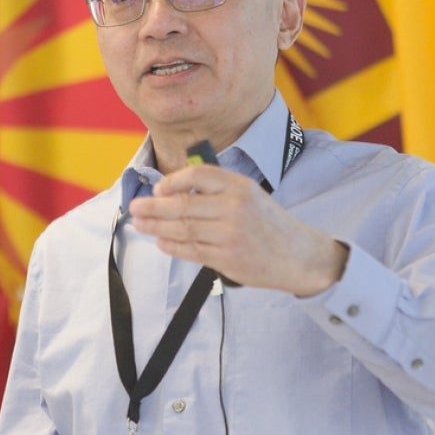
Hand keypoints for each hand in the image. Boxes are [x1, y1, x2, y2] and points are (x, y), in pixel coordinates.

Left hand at [127, 165, 347, 295]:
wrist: (299, 256)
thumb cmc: (270, 225)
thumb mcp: (251, 196)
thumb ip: (218, 191)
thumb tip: (175, 192)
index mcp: (240, 187)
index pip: (197, 176)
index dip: (173, 181)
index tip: (157, 188)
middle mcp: (234, 208)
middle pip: (183, 205)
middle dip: (153, 207)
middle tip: (135, 207)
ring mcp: (229, 234)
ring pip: (183, 229)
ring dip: (156, 227)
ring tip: (140, 224)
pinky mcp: (226, 258)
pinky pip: (191, 250)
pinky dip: (172, 246)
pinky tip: (161, 241)